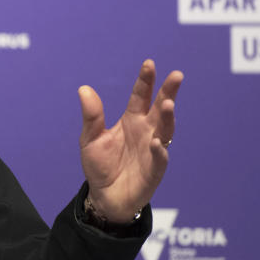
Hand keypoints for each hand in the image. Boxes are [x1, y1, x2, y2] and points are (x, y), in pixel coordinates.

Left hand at [78, 60, 182, 222]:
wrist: (104, 196)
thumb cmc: (100, 165)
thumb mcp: (91, 138)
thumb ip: (92, 116)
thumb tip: (83, 88)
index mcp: (131, 120)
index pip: (140, 96)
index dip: (145, 81)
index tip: (149, 63)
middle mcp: (146, 131)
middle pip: (159, 108)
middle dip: (168, 92)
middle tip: (176, 75)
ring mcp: (153, 150)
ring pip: (165, 130)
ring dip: (167, 117)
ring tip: (167, 104)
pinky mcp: (155, 170)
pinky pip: (160, 158)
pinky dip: (159, 150)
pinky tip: (157, 142)